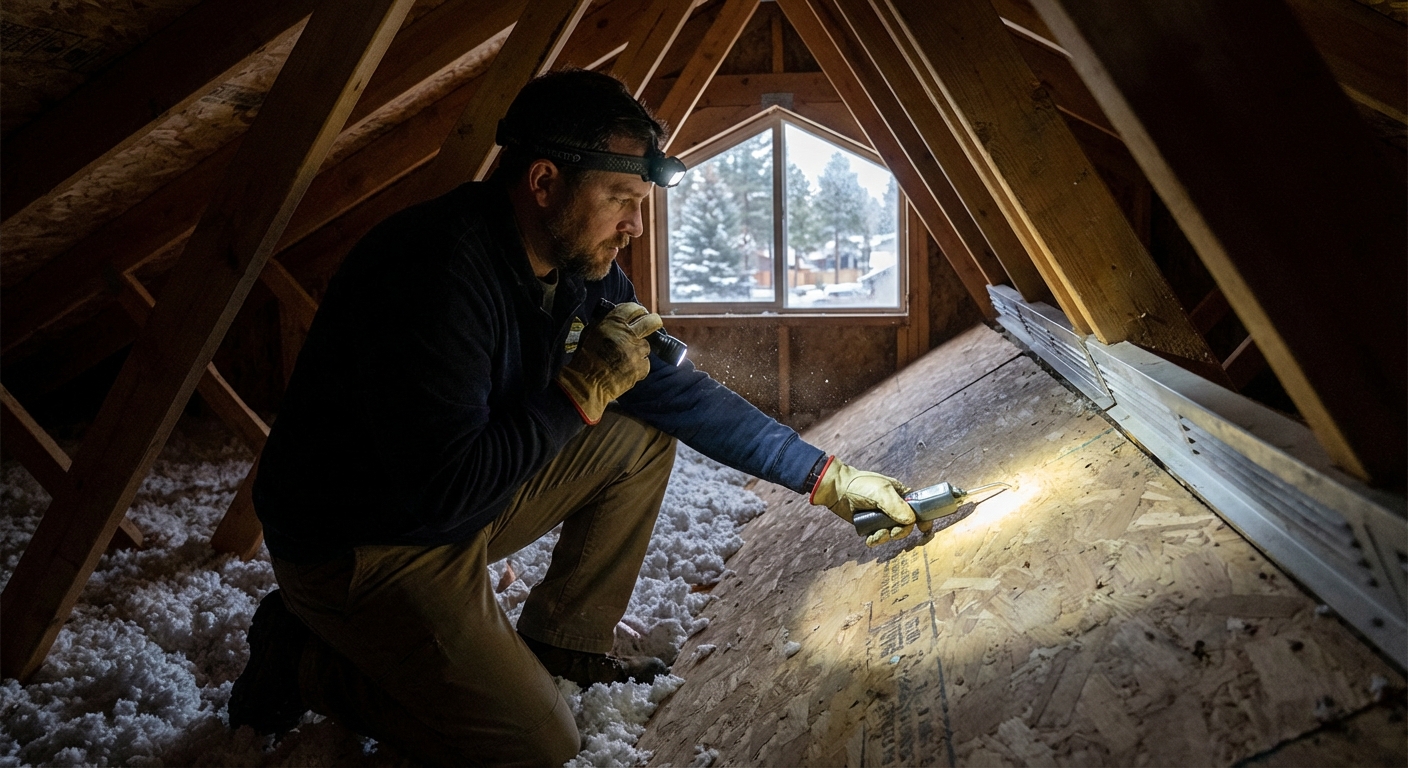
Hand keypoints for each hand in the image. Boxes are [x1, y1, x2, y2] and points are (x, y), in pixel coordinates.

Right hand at [556, 302, 662, 423]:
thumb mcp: (591, 333)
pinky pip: (645, 363)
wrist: (587, 384)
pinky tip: (627, 369)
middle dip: (653, 322)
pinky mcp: (641, 367)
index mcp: (613, 323)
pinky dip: (638, 366)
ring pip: (646, 345)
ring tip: (626, 357)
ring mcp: (636, 352)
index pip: (633, 308)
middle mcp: (628, 335)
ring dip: (639, 350)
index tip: (640, 314)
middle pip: (651, 321)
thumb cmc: (585, 359)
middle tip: (651, 324)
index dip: (638, 310)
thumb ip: (606, 324)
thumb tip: (619, 319)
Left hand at [810, 458, 923, 546]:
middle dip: (900, 532)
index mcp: (901, 496)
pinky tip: (870, 538)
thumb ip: (896, 506)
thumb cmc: (861, 485)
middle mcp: (894, 508)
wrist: (837, 489)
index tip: (925, 529)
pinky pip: (878, 538)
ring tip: (877, 534)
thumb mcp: (881, 492)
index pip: (918, 509)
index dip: (923, 519)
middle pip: (906, 525)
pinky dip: (876, 540)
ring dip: (886, 537)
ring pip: (892, 534)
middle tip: (893, 532)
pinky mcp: (870, 525)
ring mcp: (882, 517)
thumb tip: (910, 521)